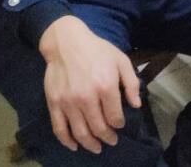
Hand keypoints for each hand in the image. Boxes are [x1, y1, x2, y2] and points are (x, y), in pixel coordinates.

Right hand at [38, 16, 141, 153]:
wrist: (66, 42)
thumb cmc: (97, 50)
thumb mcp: (121, 60)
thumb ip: (131, 83)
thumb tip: (136, 105)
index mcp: (105, 86)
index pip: (115, 117)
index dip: (119, 124)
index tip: (120, 124)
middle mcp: (87, 97)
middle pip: (99, 128)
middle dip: (108, 137)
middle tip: (112, 140)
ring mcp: (68, 102)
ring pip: (80, 133)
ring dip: (90, 144)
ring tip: (97, 148)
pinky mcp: (54, 103)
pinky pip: (59, 129)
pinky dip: (67, 141)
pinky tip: (74, 146)